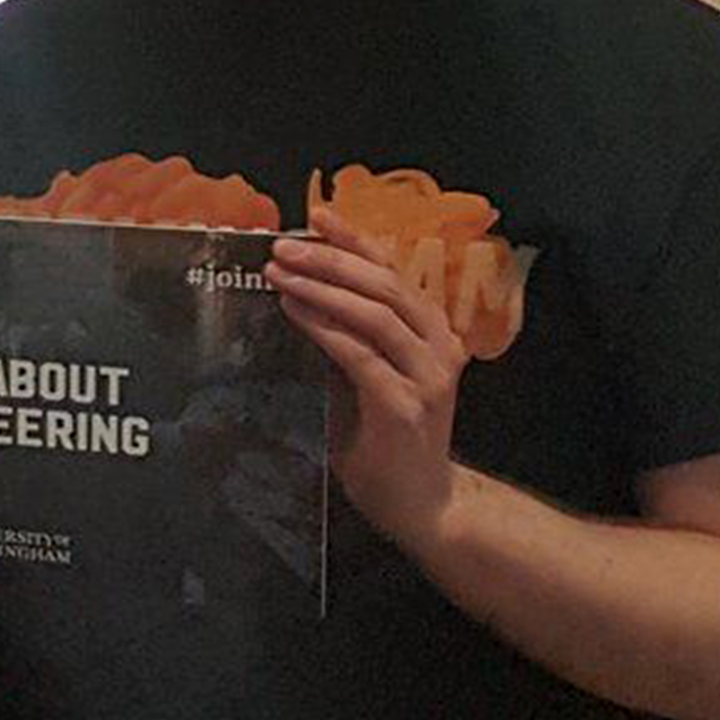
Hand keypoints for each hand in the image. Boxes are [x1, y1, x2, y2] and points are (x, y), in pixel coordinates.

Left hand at [265, 206, 468, 545]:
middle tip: (283, 246)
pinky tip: (295, 311)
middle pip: (383, 284)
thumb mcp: (367, 374)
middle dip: (330, 258)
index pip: (392, 270)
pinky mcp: (406, 406)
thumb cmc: (385, 437)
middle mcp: (439, 345)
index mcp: (431, 330)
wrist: (421, 505)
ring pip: (374, 313)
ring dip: (322, 287)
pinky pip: (360, 354)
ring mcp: (428, 376)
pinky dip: (324, 327)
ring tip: (280, 273)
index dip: (355, 239)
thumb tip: (297, 288)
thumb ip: (349, 335)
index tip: (318, 215)